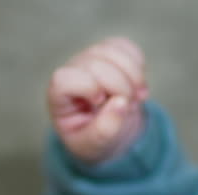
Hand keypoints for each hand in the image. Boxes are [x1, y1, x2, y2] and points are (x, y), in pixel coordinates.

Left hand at [47, 36, 148, 164]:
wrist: (108, 129)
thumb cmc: (93, 138)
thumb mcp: (94, 145)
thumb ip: (104, 131)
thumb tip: (121, 104)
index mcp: (59, 96)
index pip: (64, 79)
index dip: (87, 87)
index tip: (101, 102)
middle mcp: (72, 72)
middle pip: (95, 64)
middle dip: (120, 86)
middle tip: (130, 106)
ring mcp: (90, 58)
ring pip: (112, 51)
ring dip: (133, 74)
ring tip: (139, 97)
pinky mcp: (108, 52)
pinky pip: (125, 46)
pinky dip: (138, 64)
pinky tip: (138, 85)